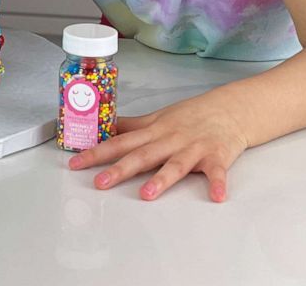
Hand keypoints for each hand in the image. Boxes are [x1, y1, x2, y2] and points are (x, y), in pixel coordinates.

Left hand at [67, 91, 248, 201]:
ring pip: (175, 164)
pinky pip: (217, 172)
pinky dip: (217, 183)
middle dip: (120, 169)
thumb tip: (106, 128)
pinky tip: (216, 196)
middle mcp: (170, 139)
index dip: (97, 153)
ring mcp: (193, 148)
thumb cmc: (191, 115)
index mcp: (154, 131)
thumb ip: (133, 126)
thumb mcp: (158, 117)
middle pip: (142, 155)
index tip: (76, 164)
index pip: (120, 142)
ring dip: (162, 179)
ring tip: (147, 194)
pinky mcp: (217, 156)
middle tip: (99, 183)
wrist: (229, 108)